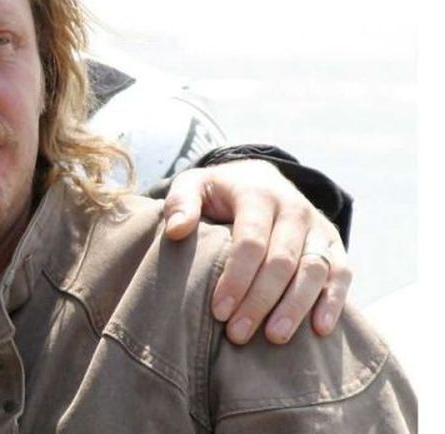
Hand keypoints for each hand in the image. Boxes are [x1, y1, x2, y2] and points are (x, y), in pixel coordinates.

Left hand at [161, 159, 350, 344]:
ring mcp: (317, 227)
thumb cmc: (219, 192)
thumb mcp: (193, 186)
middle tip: (238, 334)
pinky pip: (341, 274)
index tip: (219, 311)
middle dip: (260, 300)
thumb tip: (177, 230)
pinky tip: (319, 329)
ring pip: (314, 270)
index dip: (236, 278)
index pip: (250, 241)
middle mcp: (293, 209)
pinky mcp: (333, 244)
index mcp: (258, 194)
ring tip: (274, 337)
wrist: (261, 178)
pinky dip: (334, 301)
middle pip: (282, 260)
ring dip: (295, 307)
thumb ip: (180, 202)